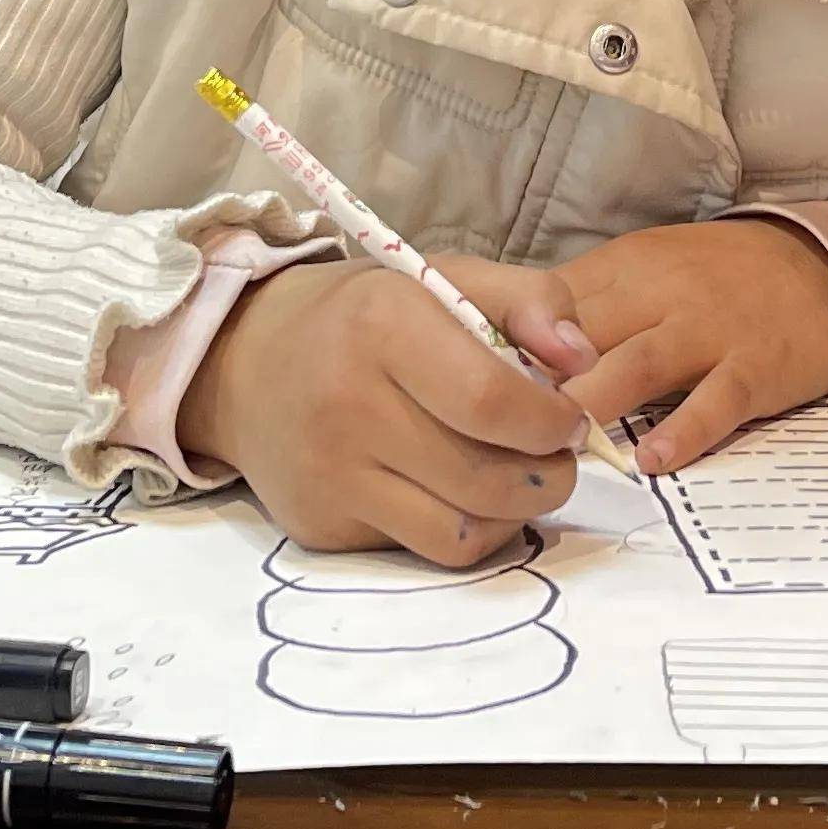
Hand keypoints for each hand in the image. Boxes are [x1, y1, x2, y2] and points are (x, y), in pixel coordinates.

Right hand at [173, 259, 583, 565]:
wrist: (245, 363)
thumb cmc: (364, 318)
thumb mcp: (443, 278)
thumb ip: (530, 299)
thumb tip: (582, 361)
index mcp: (383, 325)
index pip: (491, 402)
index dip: (551, 422)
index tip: (568, 416)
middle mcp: (348, 404)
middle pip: (486, 479)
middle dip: (548, 475)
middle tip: (554, 454)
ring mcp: (330, 475)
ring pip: (463, 532)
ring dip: (515, 513)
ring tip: (518, 477)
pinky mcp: (323, 526)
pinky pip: (425, 551)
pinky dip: (466, 531)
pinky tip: (465, 496)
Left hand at [481, 219, 827, 474]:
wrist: (823, 272)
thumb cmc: (717, 281)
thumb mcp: (645, 274)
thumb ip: (582, 311)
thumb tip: (502, 355)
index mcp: (623, 268)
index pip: (546, 304)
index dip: (503, 349)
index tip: (463, 391)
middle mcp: (660, 293)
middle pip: (581, 335)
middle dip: (534, 384)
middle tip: (493, 433)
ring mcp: (710, 330)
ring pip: (636, 365)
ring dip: (591, 406)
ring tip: (556, 447)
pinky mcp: (756, 367)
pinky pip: (715, 401)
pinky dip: (682, 432)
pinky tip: (650, 460)